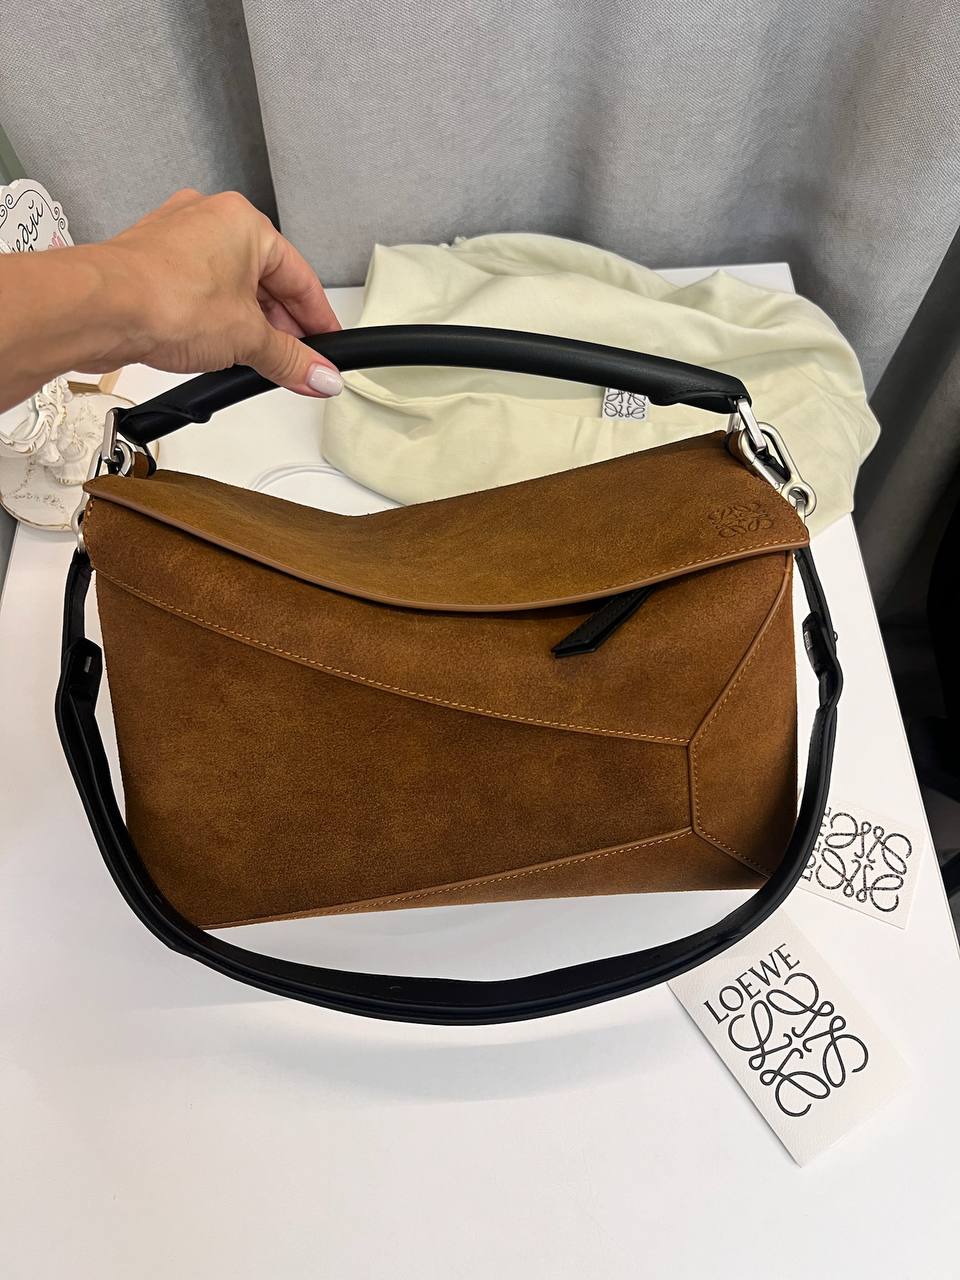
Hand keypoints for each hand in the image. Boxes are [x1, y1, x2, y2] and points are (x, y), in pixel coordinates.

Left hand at [99, 188, 342, 396]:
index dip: (318, 320)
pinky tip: (218, 349)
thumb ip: (290, 359)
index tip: (328, 348)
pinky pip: (200, 294)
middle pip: (265, 283)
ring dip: (248, 327)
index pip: (299, 278)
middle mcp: (210, 221)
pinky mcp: (152, 264)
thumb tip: (320, 374)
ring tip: (256, 363)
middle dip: (282, 328)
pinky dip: (216, 321)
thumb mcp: (247, 338)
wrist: (99, 307)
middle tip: (296, 365)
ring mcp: (178, 240)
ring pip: (230, 288)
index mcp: (244, 222)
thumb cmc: (166, 298)